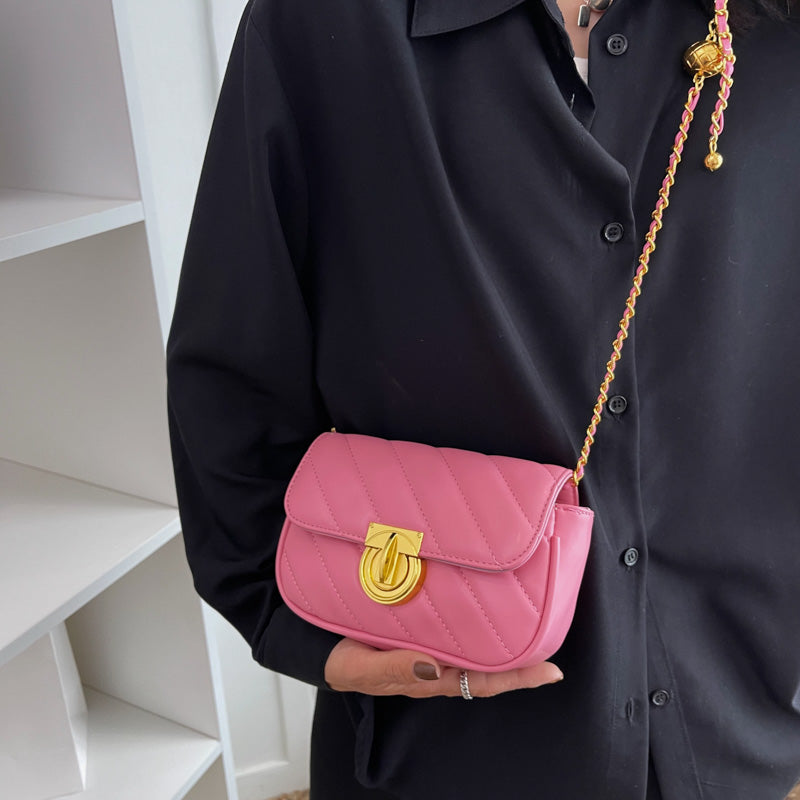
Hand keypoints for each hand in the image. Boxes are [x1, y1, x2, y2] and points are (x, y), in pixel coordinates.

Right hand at [324, 637, 562, 697]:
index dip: (517, 678)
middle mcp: (437, 663)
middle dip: (522, 659)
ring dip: (503, 639)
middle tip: (554, 643)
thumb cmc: (343, 660)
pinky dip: (475, 618)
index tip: (551, 671)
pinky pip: (455, 625)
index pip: (482, 681)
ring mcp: (431, 645)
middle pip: (488, 666)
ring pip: (475, 645)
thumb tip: (434, 668)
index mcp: (429, 678)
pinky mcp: (422, 624)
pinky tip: (486, 601)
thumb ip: (396, 668)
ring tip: (531, 621)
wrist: (320, 643)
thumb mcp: (364, 668)